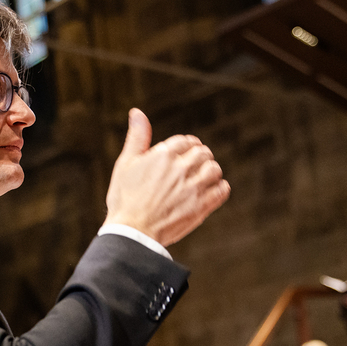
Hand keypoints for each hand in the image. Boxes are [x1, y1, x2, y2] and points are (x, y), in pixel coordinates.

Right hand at [103, 109, 228, 246]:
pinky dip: (220, 188)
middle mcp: (180, 169)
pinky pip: (222, 191)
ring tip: (202, 178)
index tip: (186, 152)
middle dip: (200, 157)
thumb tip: (137, 112)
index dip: (187, 146)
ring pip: (214, 170)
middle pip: (203, 153)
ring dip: (210, 172)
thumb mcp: (125, 164)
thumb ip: (137, 137)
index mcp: (163, 155)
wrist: (131, 233)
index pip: (186, 141)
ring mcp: (193, 188)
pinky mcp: (201, 207)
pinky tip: (211, 191)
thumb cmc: (124, 199)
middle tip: (194, 166)